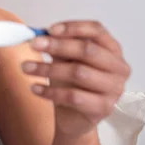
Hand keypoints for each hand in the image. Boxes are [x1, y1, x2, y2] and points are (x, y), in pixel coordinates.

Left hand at [21, 21, 130, 136]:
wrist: (74, 117)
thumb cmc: (72, 83)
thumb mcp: (65, 59)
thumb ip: (57, 44)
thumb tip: (38, 35)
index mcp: (112, 49)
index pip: (96, 30)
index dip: (73, 27)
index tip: (49, 29)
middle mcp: (119, 67)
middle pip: (88, 50)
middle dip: (57, 46)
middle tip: (33, 45)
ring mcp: (114, 89)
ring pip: (78, 73)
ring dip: (48, 69)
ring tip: (26, 67)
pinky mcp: (103, 108)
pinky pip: (73, 96)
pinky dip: (50, 91)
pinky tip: (35, 88)